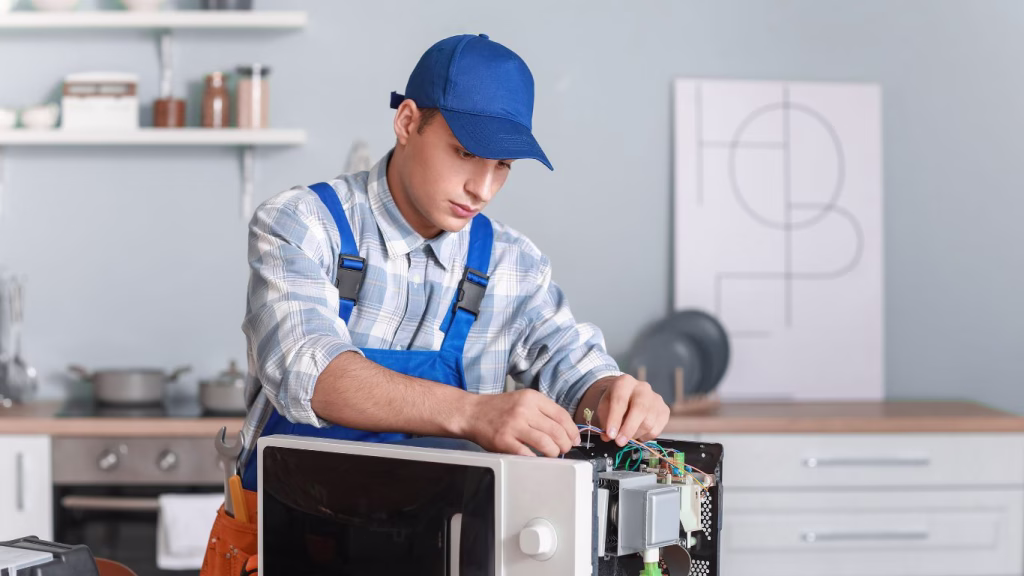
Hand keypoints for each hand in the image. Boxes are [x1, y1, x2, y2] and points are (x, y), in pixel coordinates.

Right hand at [462, 389, 581, 456]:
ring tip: (552, 454)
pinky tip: (537, 459)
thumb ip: (543, 411)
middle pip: (557, 431)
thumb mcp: (523, 400)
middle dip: (565, 445)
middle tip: (564, 449)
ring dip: (554, 453)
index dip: (572, 430)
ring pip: (546, 444)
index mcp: (531, 398)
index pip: (561, 415)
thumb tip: (566, 430)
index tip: (574, 439)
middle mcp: (524, 410)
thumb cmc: (499, 408)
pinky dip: (536, 460)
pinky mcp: (504, 441)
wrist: (472, 412)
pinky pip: (528, 455)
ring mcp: (513, 425)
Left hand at [594, 375, 669, 445]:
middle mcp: (643, 388)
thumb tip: (608, 437)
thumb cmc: (614, 402)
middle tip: (619, 442)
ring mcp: (656, 399)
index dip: (615, 419)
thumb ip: (605, 422)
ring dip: (635, 435)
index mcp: (625, 382)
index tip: (610, 435)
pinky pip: (656, 430)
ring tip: (626, 436)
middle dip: (628, 429)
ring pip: (648, 423)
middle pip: (640, 409)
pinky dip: (645, 437)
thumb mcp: (604, 408)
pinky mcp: (664, 410)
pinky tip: (638, 433)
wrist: (627, 396)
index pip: (620, 400)